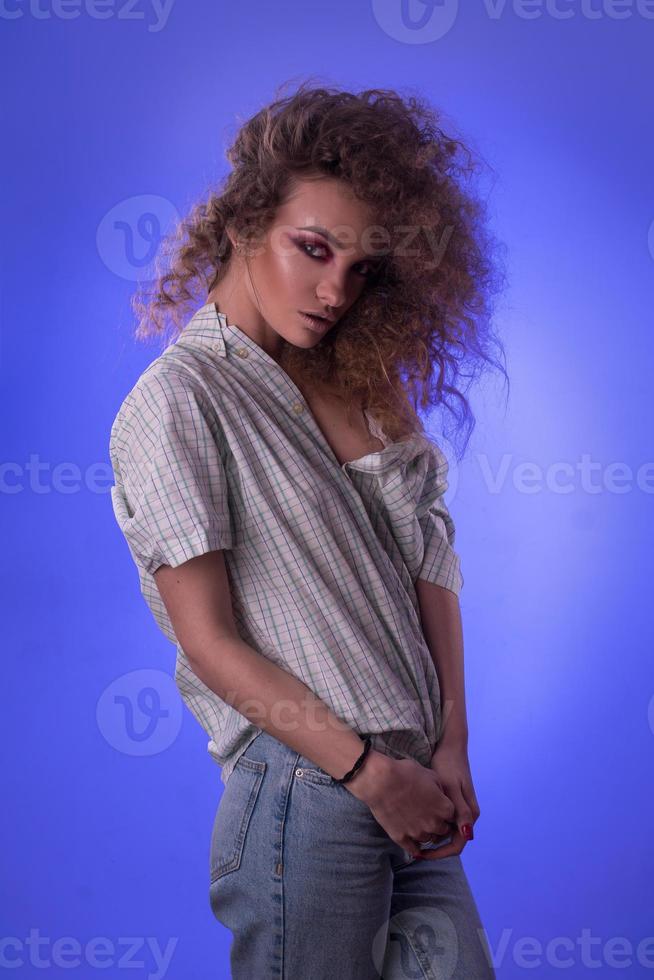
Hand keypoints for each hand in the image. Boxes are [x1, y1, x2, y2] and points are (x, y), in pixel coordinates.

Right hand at [346, 750, 456, 858]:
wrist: (381, 780)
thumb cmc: (405, 773)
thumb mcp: (430, 775)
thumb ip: (441, 789)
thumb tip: (442, 796)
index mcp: (445, 808)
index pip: (452, 816)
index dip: (444, 810)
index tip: (437, 805)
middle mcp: (434, 824)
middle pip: (442, 830)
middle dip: (437, 823)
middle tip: (426, 812)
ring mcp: (418, 833)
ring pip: (428, 839)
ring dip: (425, 832)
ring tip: (416, 821)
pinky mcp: (402, 838)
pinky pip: (413, 850)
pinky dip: (414, 847)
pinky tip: (411, 840)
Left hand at [417, 740, 480, 860]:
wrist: (449, 747)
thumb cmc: (449, 765)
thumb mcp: (452, 788)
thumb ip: (460, 811)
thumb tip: (467, 835)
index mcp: (469, 814)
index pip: (457, 844)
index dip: (440, 853)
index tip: (422, 854)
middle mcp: (467, 815)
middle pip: (450, 840)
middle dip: (433, 846)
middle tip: (413, 848)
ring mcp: (459, 809)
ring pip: (445, 831)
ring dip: (431, 836)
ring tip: (412, 836)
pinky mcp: (451, 803)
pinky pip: (442, 821)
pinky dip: (430, 824)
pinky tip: (416, 822)